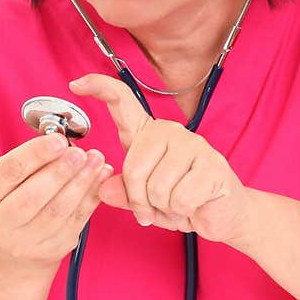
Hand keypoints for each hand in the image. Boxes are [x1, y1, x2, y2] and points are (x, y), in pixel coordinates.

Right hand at [0, 131, 113, 270]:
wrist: (9, 246)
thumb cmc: (11, 199)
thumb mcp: (7, 179)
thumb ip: (30, 161)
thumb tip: (64, 142)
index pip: (9, 172)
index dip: (36, 154)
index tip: (58, 140)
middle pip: (33, 196)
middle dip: (61, 172)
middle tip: (80, 153)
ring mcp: (25, 242)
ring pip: (58, 211)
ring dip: (81, 183)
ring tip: (96, 162)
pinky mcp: (51, 250)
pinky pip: (75, 222)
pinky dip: (91, 198)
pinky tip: (101, 180)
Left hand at [67, 73, 252, 245]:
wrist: (222, 215)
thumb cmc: (181, 203)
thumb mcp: (144, 202)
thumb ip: (123, 193)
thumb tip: (105, 188)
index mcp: (148, 135)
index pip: (122, 102)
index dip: (99, 89)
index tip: (76, 83)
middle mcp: (170, 132)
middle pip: (133, 168)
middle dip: (140, 199)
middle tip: (155, 207)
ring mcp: (194, 145)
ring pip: (157, 187)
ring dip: (164, 207)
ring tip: (177, 203)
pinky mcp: (212, 165)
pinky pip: (180, 198)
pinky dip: (183, 211)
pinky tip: (194, 204)